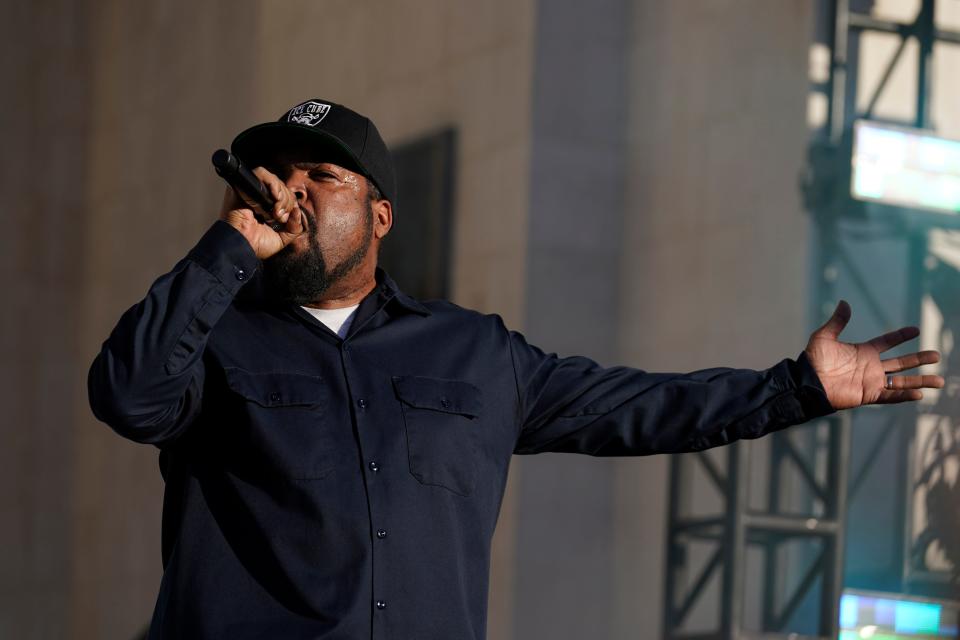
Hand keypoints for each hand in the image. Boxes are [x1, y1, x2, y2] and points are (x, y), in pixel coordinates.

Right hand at [219, 166, 305, 259]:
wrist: (241, 244)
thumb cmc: (257, 244)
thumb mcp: (282, 239)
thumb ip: (295, 227)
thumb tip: (298, 211)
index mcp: (268, 207)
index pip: (286, 195)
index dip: (291, 205)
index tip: (285, 219)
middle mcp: (260, 197)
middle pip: (283, 187)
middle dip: (287, 202)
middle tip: (279, 217)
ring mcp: (252, 190)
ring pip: (275, 180)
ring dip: (282, 196)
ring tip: (275, 212)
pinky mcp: (244, 185)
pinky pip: (262, 174)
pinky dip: (273, 184)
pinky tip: (275, 198)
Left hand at [804, 300, 943, 409]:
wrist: (807, 381)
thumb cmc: (813, 360)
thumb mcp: (824, 337)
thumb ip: (837, 321)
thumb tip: (844, 302)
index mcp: (863, 352)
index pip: (887, 342)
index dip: (901, 336)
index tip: (916, 329)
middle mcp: (871, 367)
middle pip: (901, 362)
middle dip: (919, 358)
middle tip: (937, 355)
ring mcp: (872, 381)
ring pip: (902, 381)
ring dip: (920, 381)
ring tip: (939, 381)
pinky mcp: (869, 394)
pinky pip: (890, 395)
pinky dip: (904, 395)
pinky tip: (919, 394)